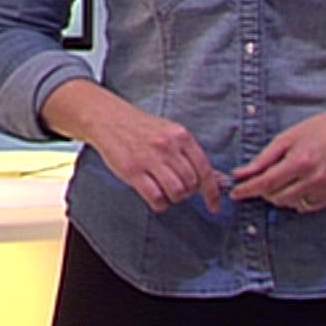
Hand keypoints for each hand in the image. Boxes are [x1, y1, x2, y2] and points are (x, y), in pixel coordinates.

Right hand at [43, 81, 221, 214]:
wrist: (109, 119)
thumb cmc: (142, 129)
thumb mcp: (170, 133)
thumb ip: (190, 154)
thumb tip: (216, 179)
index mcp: (182, 136)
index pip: (205, 170)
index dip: (212, 193)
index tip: (214, 206)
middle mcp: (168, 146)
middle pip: (191, 184)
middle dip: (188, 193)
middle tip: (178, 189)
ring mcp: (150, 158)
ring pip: (176, 192)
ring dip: (174, 198)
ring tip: (165, 192)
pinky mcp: (133, 170)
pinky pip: (156, 197)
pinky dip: (159, 203)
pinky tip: (155, 197)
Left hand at [228, 110, 325, 212]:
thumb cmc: (317, 130)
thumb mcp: (286, 139)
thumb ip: (262, 159)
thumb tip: (240, 174)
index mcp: (300, 161)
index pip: (266, 183)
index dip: (247, 190)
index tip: (234, 193)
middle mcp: (314, 179)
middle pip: (276, 197)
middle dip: (264, 191)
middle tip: (264, 177)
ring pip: (290, 204)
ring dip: (279, 195)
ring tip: (285, 177)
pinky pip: (305, 206)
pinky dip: (296, 198)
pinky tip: (299, 183)